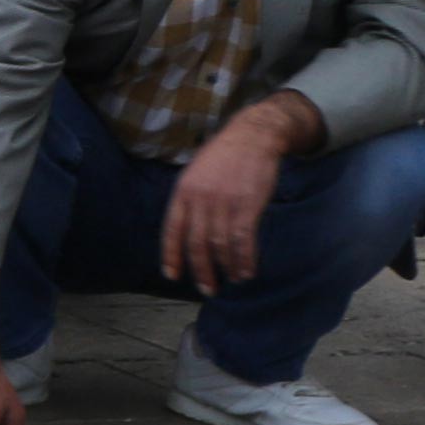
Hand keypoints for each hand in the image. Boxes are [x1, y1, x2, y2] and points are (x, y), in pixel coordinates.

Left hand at [158, 108, 291, 291]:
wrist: (253, 135)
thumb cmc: (223, 156)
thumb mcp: (195, 173)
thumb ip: (190, 201)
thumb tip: (187, 231)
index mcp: (182, 192)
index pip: (171, 230)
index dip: (171, 255)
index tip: (172, 275)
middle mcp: (200, 200)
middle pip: (196, 244)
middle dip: (201, 270)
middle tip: (207, 289)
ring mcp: (223, 203)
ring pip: (221, 246)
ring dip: (227, 268)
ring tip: (233, 280)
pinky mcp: (247, 206)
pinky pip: (243, 241)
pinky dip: (245, 259)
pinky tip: (247, 271)